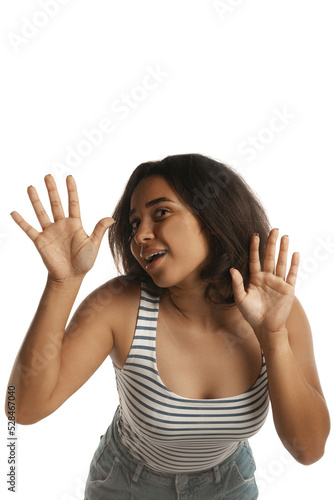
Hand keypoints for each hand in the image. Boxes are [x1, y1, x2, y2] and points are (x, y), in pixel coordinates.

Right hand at [10, 174, 114, 281]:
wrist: (71, 277)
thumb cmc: (84, 262)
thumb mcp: (93, 245)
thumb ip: (99, 230)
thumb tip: (111, 218)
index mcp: (75, 224)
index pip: (73, 203)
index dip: (71, 190)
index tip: (69, 177)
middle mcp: (61, 225)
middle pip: (56, 203)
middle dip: (52, 190)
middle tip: (48, 176)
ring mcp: (50, 232)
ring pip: (41, 212)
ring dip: (36, 200)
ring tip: (31, 187)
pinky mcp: (40, 241)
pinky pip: (29, 229)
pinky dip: (21, 221)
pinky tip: (14, 212)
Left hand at [230, 228, 299, 345]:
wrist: (265, 328)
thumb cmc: (251, 314)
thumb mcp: (241, 299)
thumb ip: (237, 284)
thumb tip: (232, 269)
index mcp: (255, 279)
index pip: (255, 259)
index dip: (254, 248)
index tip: (254, 235)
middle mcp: (267, 278)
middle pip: (270, 257)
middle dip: (271, 243)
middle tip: (274, 229)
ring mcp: (278, 282)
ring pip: (281, 262)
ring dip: (283, 250)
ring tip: (285, 236)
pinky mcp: (288, 289)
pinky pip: (292, 274)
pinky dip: (294, 264)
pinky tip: (295, 254)